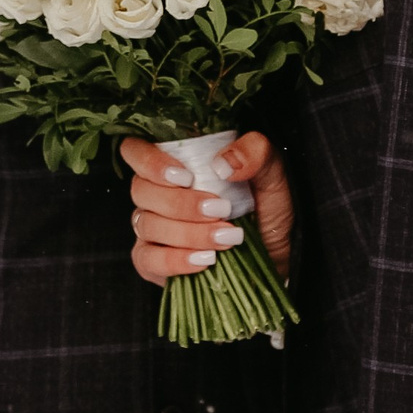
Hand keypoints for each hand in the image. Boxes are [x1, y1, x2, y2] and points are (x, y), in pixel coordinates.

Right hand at [119, 133, 294, 285]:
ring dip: (187, 233)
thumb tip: (223, 162)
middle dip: (182, 204)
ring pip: (146, 224)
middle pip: (141, 190)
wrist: (277, 256)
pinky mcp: (153, 262)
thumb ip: (256, 154)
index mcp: (176, 162)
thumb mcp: (272, 175)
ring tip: (226, 239)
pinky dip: (175, 260)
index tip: (185, 176)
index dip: (150, 161)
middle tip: (221, 210)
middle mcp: (157, 193)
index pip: (135, 150)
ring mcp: (151, 228)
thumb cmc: (267, 210)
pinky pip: (147, 259)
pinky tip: (205, 260)